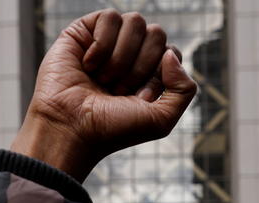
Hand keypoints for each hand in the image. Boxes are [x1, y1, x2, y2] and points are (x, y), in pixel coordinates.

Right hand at [11, 9, 196, 181]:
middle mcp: (131, 55)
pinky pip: (110, 17)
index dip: (158, 76)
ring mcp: (108, 41)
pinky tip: (88, 65)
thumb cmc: (113, 129)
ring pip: (135, 21)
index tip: (140, 99)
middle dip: (141, 66)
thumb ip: (185, 89)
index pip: (171, 53)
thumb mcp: (162, 120)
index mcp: (150, 73)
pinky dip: (102, 45)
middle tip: (120, 90)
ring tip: (103, 79)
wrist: (72, 128)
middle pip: (157, 33)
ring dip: (121, 58)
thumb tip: (170, 54)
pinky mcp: (84, 31)